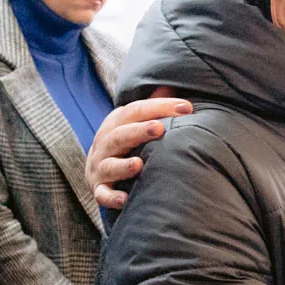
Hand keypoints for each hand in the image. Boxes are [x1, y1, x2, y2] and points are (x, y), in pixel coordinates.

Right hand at [88, 91, 190, 208]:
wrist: (97, 169)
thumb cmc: (126, 141)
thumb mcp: (135, 120)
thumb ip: (154, 105)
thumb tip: (173, 84)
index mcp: (116, 123)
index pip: (136, 111)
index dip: (160, 107)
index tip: (186, 107)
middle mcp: (105, 143)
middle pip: (120, 135)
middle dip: (139, 131)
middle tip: (159, 128)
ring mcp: (100, 167)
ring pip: (109, 166)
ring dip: (123, 166)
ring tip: (139, 165)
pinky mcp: (99, 189)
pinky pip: (103, 194)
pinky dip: (112, 198)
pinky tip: (125, 200)